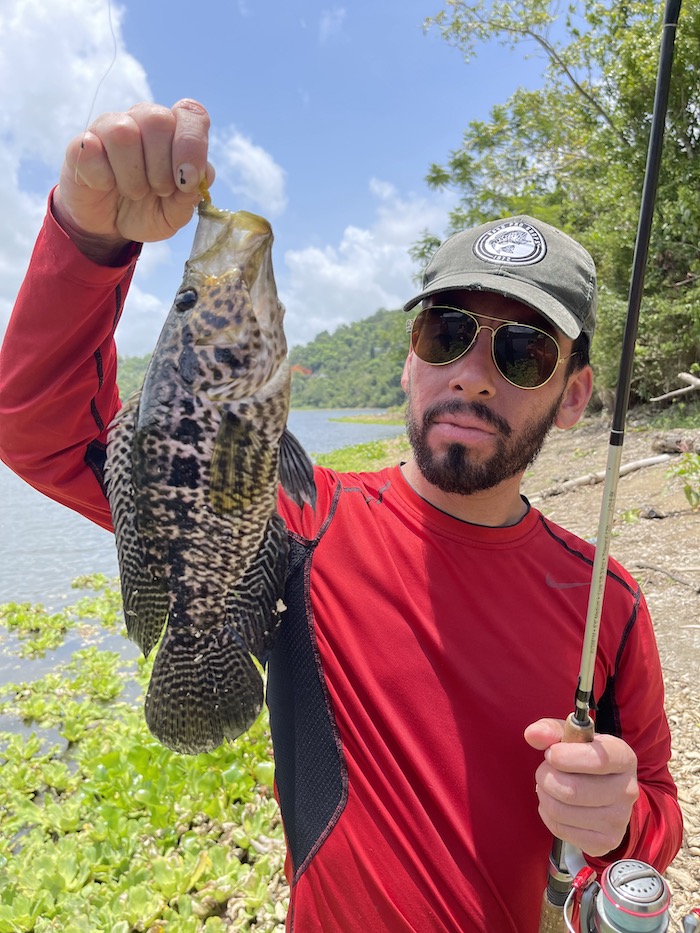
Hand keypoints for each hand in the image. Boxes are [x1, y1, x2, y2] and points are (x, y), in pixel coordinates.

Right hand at [54, 99, 214, 261]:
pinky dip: (103, 178)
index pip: (191, 113)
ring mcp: (109, 127)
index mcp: (173, 132)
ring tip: (134, 192)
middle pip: (158, 120)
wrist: (108, 225)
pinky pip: (92, 150)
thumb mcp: (175, 214)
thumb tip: (198, 179)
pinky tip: (106, 186)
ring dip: (133, 176)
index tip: (188, 180)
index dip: (192, 145)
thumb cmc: (147, 210)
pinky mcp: (81, 143)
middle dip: (163, 167)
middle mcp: (142, 121)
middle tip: (159, 191)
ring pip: (123, 132)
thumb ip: (190, 197)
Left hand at [524, 718, 638, 856]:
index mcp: (623, 758)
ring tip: (549, 785)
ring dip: (544, 794)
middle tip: (545, 770)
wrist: (608, 792)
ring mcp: (619, 820)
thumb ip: (551, 730)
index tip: (551, 753)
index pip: (599, 759)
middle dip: (546, 776)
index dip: (567, 757)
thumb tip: (533, 734)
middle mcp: (627, 790)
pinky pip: (561, 829)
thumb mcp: (573, 738)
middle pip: (573, 790)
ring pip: (562, 810)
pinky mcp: (606, 842)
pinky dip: (548, 814)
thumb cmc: (585, 758)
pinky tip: (556, 803)